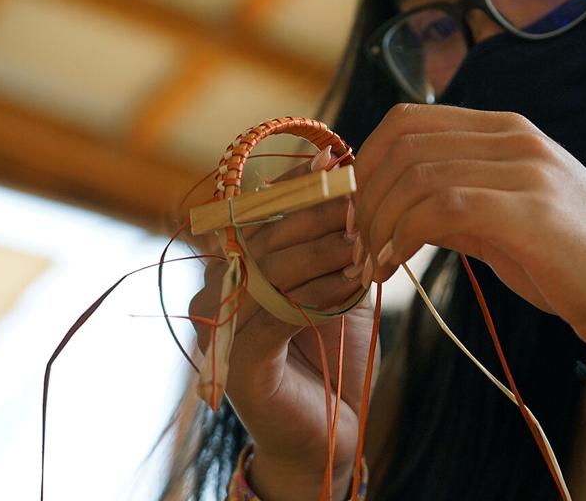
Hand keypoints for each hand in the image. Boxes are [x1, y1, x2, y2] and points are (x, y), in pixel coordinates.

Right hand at [188, 148, 377, 498]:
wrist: (333, 427)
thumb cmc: (335, 349)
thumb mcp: (339, 279)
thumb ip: (334, 232)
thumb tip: (344, 165)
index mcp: (237, 264)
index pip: (261, 211)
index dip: (297, 184)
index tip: (338, 158)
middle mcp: (221, 290)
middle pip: (266, 235)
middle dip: (318, 212)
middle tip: (361, 196)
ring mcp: (224, 326)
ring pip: (272, 271)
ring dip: (323, 250)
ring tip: (365, 240)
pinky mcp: (239, 363)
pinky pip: (278, 315)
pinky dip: (318, 295)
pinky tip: (353, 284)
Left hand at [352, 104, 585, 359]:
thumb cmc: (575, 262)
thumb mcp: (506, 220)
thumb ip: (457, 203)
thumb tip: (397, 207)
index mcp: (509, 131)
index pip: (410, 121)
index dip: (367, 162)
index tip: (354, 210)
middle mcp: (516, 138)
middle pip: (405, 143)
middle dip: (365, 196)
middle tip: (356, 244)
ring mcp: (527, 170)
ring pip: (417, 175)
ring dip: (378, 224)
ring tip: (371, 265)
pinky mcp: (531, 210)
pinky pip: (441, 208)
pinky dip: (402, 238)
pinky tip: (394, 268)